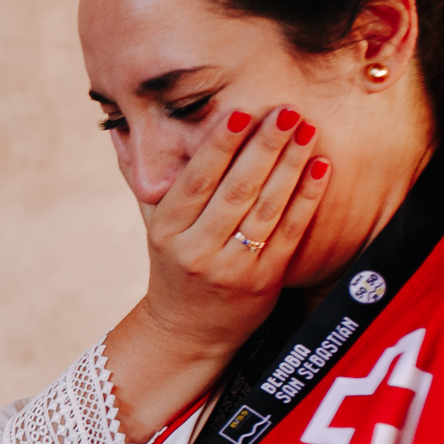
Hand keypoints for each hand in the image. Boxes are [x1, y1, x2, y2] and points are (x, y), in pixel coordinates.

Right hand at [138, 105, 331, 362]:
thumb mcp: (156, 228)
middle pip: (235, 190)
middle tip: (285, 111)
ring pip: (265, 208)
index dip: (218, 146)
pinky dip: (306, 198)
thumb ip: (154, 184)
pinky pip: (289, 232)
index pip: (196, 181)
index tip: (239, 113)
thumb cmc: (174, 267)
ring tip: (306, 129)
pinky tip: (320, 168)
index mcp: (166, 232)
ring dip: (290, 164)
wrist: (187, 332)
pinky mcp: (263, 281)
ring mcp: (231, 268)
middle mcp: (196, 251)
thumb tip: (123, 130)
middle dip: (263, 146)